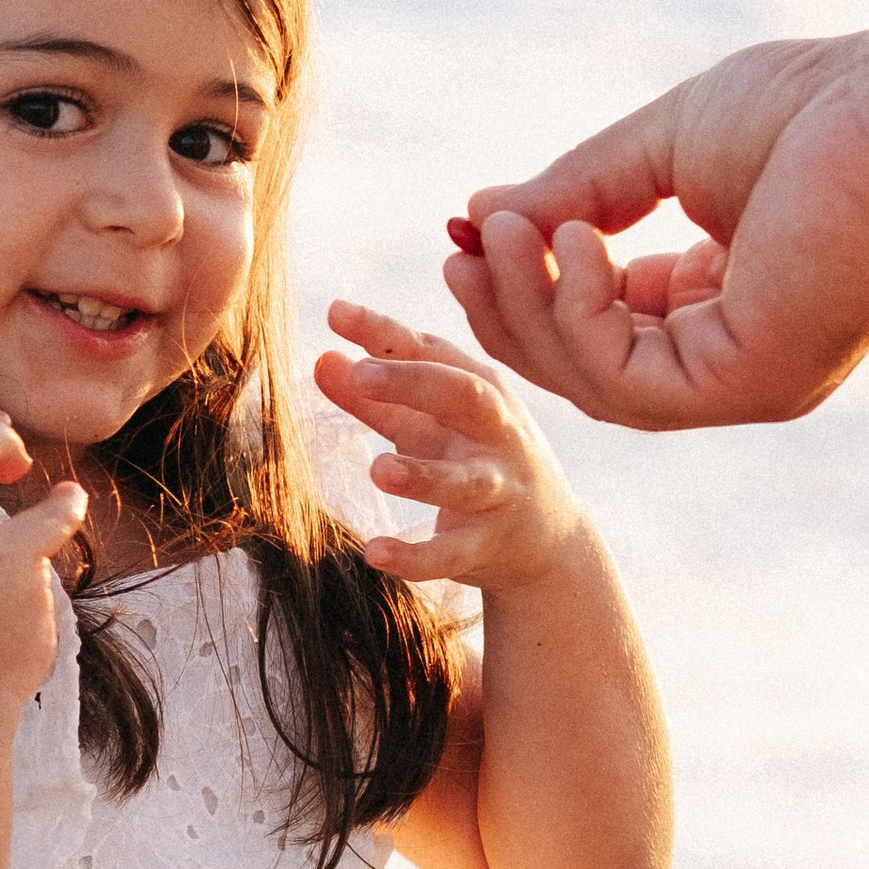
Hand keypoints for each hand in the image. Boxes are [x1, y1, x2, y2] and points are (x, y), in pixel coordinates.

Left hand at [316, 301, 588, 589]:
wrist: (546, 540)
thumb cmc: (475, 461)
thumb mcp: (427, 424)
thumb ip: (375, 397)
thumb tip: (321, 358)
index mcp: (479, 390)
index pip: (430, 351)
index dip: (384, 332)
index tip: (335, 312)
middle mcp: (496, 432)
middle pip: (463, 396)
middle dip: (414, 383)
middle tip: (361, 374)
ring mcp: (498, 489)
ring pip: (464, 481)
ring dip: (422, 475)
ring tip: (378, 471)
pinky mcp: (489, 544)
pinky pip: (453, 552)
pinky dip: (416, 556)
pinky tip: (375, 553)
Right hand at [434, 34, 868, 428]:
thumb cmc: (814, 107)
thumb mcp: (662, 148)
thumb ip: (577, 191)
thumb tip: (480, 210)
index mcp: (731, 301)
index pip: (606, 324)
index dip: (532, 283)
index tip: (472, 226)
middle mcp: (742, 357)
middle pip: (590, 368)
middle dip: (513, 311)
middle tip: (458, 246)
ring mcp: (751, 380)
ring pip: (599, 386)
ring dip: (531, 313)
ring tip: (499, 233)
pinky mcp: (756, 382)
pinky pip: (631, 382)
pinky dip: (581, 317)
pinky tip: (572, 243)